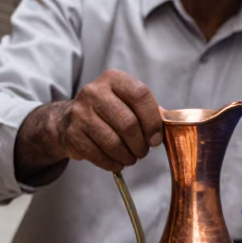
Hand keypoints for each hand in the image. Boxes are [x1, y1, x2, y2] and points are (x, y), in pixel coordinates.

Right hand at [15, 70, 162, 181]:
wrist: (71, 118)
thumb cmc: (109, 111)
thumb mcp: (129, 102)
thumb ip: (151, 111)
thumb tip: (170, 125)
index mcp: (113, 79)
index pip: (140, 95)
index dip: (152, 121)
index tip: (156, 139)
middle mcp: (94, 92)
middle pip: (128, 123)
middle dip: (140, 144)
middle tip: (143, 151)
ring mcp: (80, 113)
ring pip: (113, 142)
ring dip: (127, 156)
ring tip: (131, 158)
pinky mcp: (72, 134)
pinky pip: (98, 155)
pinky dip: (112, 163)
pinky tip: (117, 162)